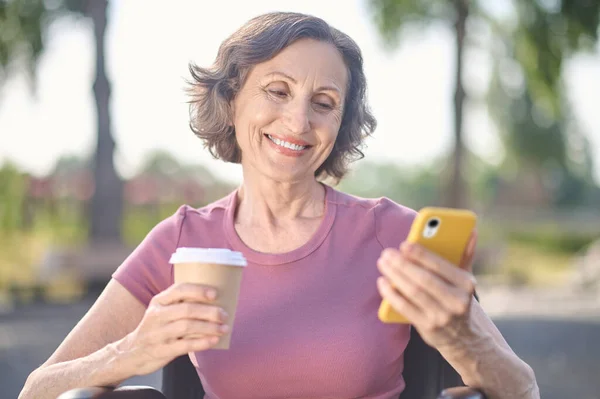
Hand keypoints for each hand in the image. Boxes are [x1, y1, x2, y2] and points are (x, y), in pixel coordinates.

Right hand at [117, 283, 228, 375]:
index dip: (198, 290)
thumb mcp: (162, 311)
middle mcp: (156, 315)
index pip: (179, 290)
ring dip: (209, 327)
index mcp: (159, 301)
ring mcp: (157, 333)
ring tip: (224, 328)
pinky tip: (214, 341)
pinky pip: (184, 345)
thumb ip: (181, 305)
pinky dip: (201, 342)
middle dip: (209, 311)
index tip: (215, 294)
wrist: (132, 352)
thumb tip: (215, 302)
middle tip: (224, 315)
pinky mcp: (160, 350)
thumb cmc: (156, 328)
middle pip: (186, 309)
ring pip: (186, 327)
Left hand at [376, 233, 477, 350]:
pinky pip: (405, 308)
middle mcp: (456, 301)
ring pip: (413, 292)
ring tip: (383, 263)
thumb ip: (465, 255)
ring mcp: (442, 316)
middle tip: (387, 253)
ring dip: (394, 276)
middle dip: (402, 264)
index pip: (440, 266)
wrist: (466, 338)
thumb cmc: (459, 298)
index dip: (420, 255)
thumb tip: (471, 230)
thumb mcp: (466, 279)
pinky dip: (391, 294)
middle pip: (423, 279)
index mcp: (466, 284)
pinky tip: (382, 282)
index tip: (404, 245)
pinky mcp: (428, 328)